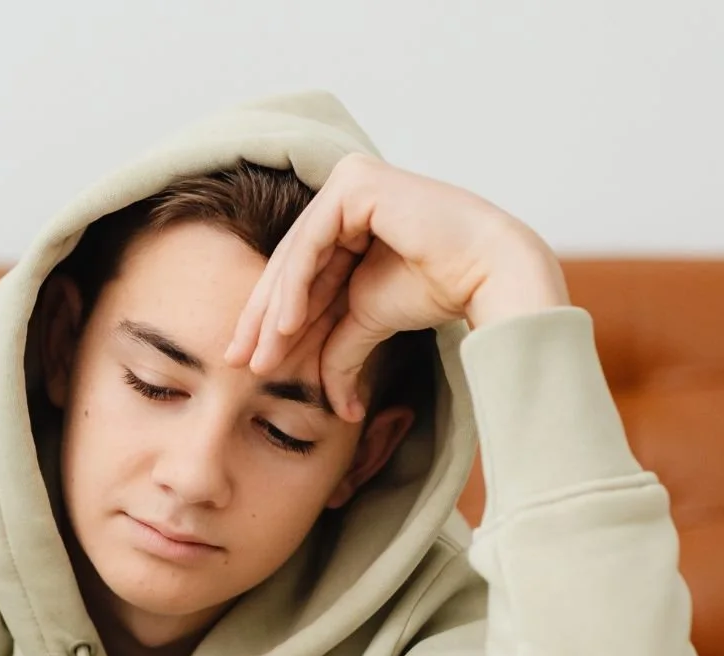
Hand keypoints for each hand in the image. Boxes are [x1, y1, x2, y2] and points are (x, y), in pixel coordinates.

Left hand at [224, 153, 570, 421]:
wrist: (486, 272)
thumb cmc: (439, 289)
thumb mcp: (368, 320)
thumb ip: (338, 349)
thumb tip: (334, 405)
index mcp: (348, 220)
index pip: (299, 274)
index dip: (271, 321)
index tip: (249, 363)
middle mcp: (345, 196)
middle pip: (291, 264)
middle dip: (262, 319)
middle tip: (237, 361)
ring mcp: (349, 183)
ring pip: (296, 256)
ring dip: (274, 311)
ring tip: (261, 356)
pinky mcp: (355, 183)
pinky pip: (313, 242)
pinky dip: (294, 286)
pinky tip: (283, 325)